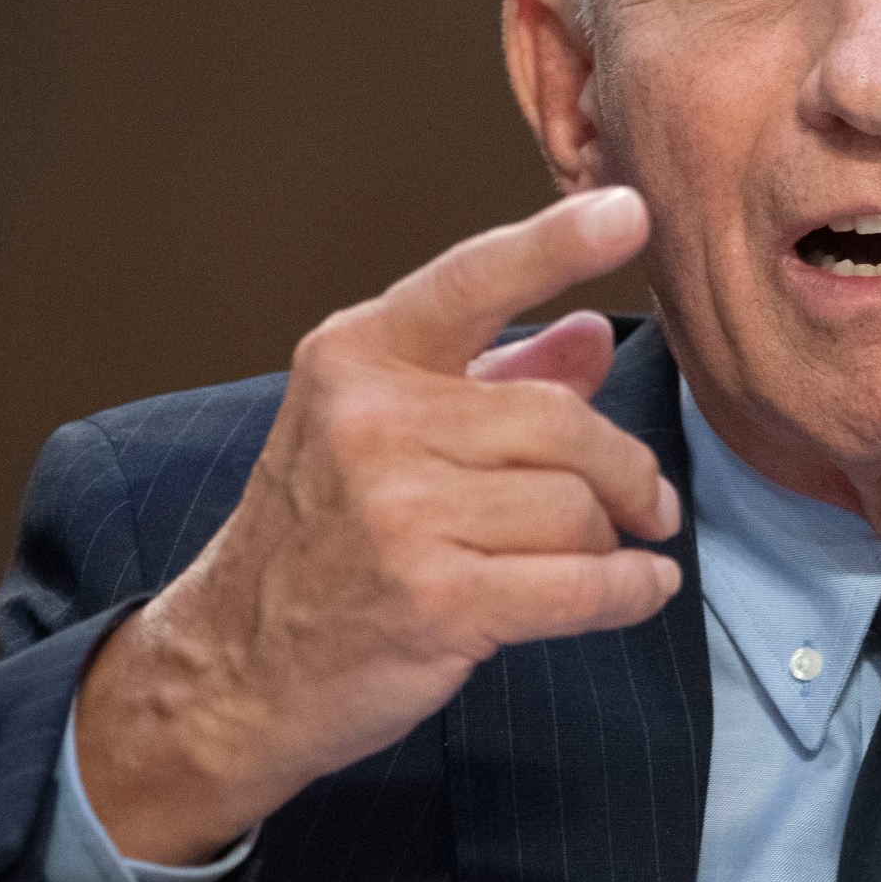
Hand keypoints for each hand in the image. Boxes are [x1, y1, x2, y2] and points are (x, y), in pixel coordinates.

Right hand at [76, 187, 683, 864]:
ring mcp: (399, 512)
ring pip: (577, 506)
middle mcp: (372, 422)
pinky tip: (643, 585)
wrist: (233, 671)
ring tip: (607, 553)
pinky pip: (582, 583)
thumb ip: (494, 378)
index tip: (630, 211)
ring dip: (613, 539)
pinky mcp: (435, 599)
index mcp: (358, 359)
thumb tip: (590, 334)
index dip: (558, 244)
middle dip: (625, 470)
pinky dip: (630, 588)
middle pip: (564, 422)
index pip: (473, 281)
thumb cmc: (322, 541)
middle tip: (647, 501)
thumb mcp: (384, 434)